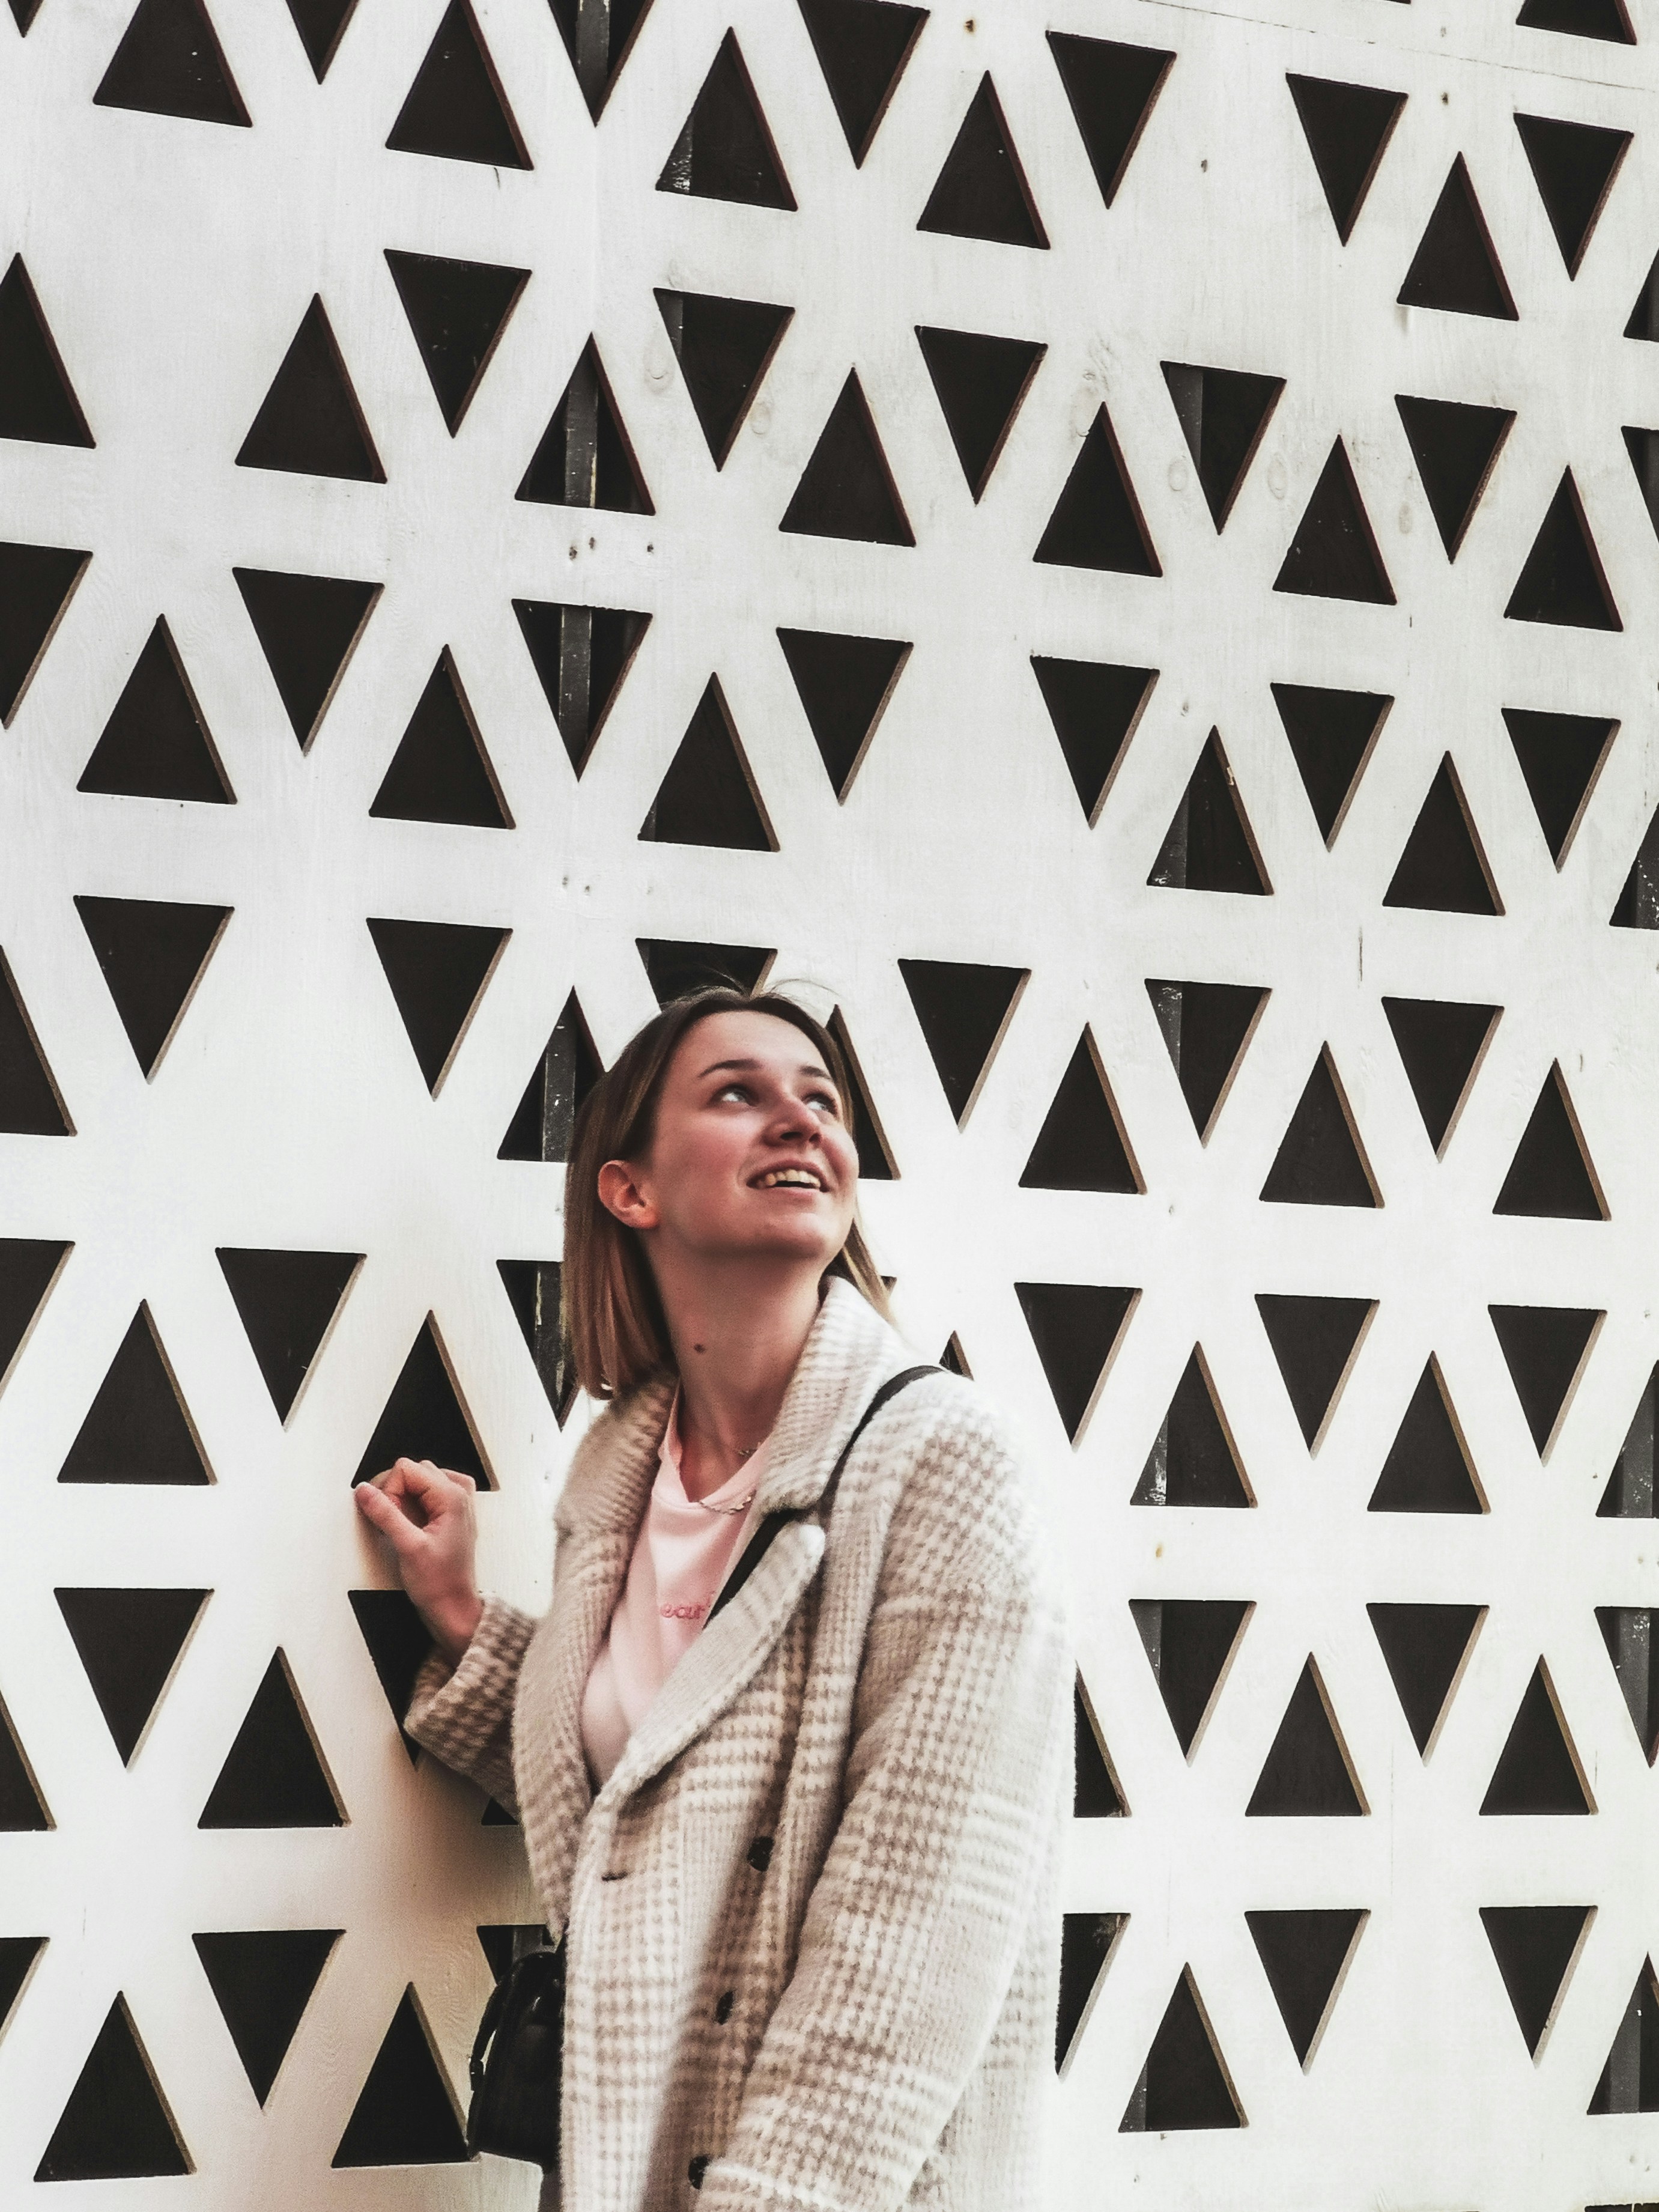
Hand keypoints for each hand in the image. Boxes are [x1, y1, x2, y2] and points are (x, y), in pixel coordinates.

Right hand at [354, 1458, 482, 1662]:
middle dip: (394, 1492)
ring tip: (400, 1524)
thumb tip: (364, 1491)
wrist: (454, 1607)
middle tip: (392, 1522)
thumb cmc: (439, 1584)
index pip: (407, 1469)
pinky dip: (413, 1502)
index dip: (389, 1490)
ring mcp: (456, 1503)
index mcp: (452, 1497)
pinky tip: (409, 1521)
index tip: (388, 1516)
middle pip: (413, 1471)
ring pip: (419, 1480)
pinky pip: (427, 1493)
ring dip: (402, 1497)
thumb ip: (385, 1515)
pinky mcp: (449, 1514)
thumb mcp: (408, 1547)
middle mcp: (458, 1494)